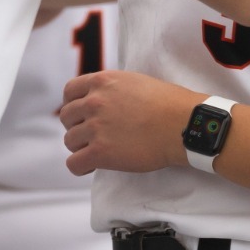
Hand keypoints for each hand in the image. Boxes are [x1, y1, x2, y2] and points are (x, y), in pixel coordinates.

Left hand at [60, 70, 203, 175]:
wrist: (183, 124)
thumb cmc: (168, 104)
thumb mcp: (134, 82)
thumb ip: (111, 89)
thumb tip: (101, 99)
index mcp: (102, 81)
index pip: (69, 92)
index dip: (73, 105)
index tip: (81, 116)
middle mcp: (94, 102)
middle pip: (66, 117)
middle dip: (77, 127)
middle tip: (92, 136)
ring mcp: (96, 127)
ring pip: (69, 141)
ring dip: (80, 147)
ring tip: (97, 152)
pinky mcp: (100, 152)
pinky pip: (74, 164)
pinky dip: (81, 167)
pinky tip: (92, 167)